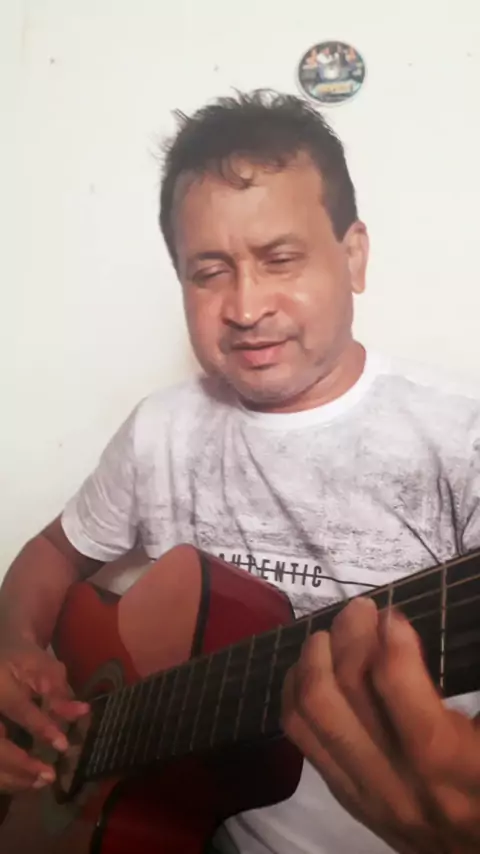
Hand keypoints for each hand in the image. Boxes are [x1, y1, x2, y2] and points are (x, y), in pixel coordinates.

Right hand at [0, 640, 87, 793]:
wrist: (1, 655)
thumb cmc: (24, 660)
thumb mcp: (44, 667)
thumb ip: (59, 691)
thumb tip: (82, 712)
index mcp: (0, 683)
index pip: (19, 708)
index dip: (41, 728)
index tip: (62, 746)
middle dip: (20, 764)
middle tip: (49, 776)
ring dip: (13, 777)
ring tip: (42, 781)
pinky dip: (7, 778)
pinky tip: (28, 782)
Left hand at [282, 598, 479, 853]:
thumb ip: (472, 685)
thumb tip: (412, 631)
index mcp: (459, 767)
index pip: (401, 695)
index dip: (391, 645)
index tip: (394, 616)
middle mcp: (404, 784)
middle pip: (349, 692)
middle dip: (348, 636)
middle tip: (361, 609)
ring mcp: (367, 792)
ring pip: (313, 712)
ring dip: (313, 659)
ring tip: (330, 633)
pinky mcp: (346, 795)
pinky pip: (300, 736)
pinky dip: (295, 690)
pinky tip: (310, 666)